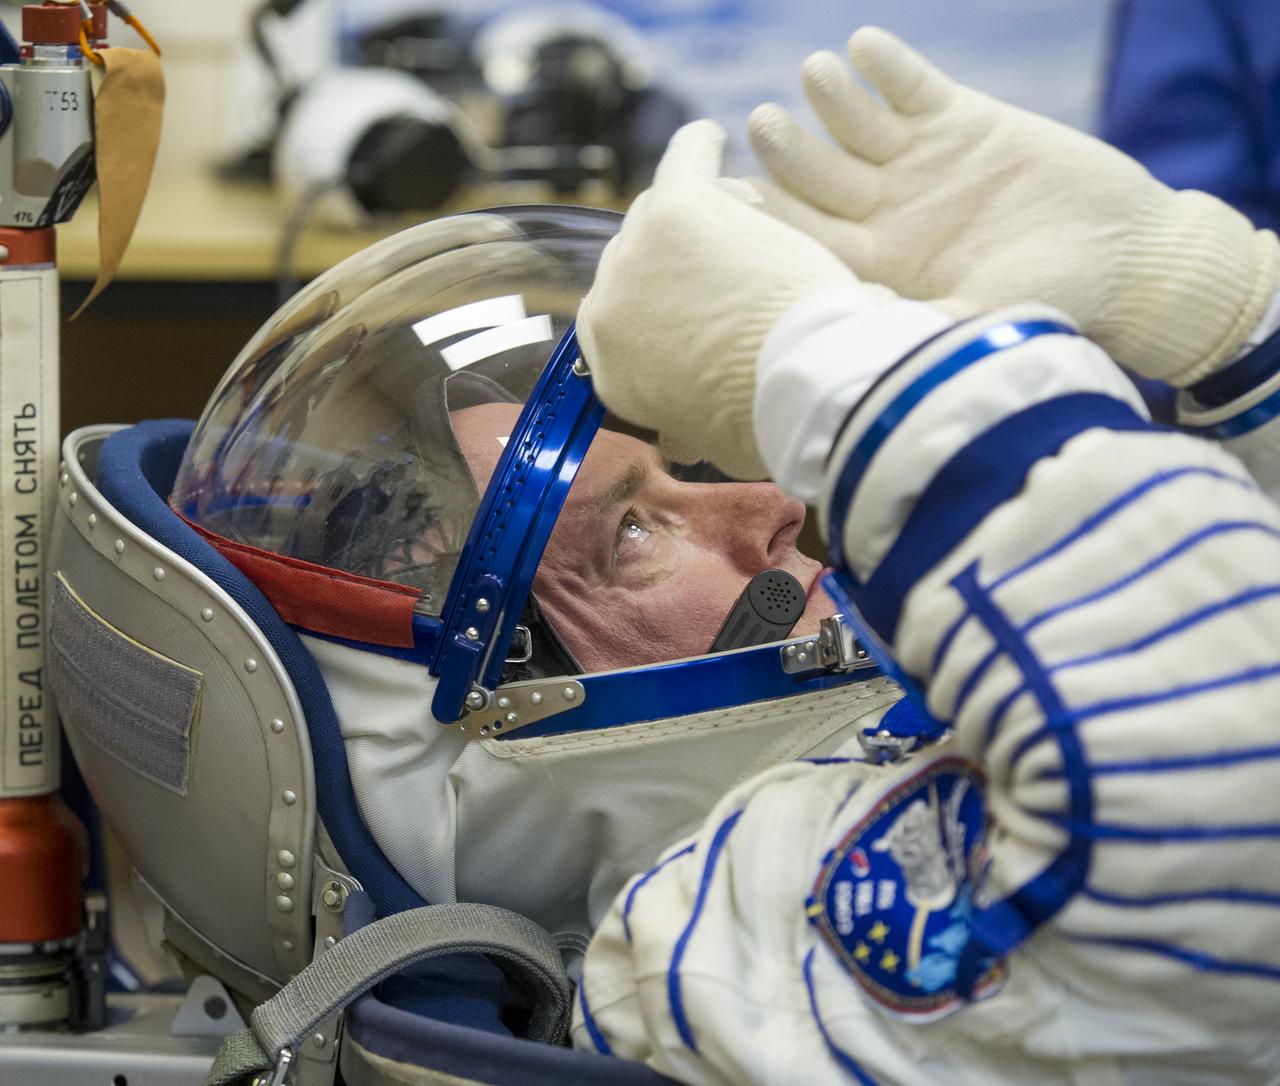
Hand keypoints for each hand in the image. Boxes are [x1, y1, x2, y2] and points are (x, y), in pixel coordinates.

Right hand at [577, 119, 883, 478]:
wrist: (799, 387)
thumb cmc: (769, 423)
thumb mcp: (711, 442)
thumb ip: (683, 425)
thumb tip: (677, 436)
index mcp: (612, 369)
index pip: (620, 322)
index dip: (659, 312)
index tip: (693, 309)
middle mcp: (610, 307)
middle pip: (635, 263)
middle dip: (677, 264)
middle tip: (728, 267)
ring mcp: (638, 254)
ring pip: (658, 213)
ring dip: (700, 213)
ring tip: (745, 215)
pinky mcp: (676, 208)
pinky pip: (683, 158)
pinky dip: (699, 148)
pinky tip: (716, 140)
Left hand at [748, 27, 1278, 386]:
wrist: (1125, 257)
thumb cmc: (1055, 304)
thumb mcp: (980, 324)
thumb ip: (921, 329)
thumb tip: (860, 360)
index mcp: (878, 265)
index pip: (811, 240)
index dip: (776, 220)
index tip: (738, 200)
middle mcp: (886, 214)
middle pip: (822, 178)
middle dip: (793, 152)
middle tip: (763, 125)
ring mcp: (918, 164)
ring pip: (859, 126)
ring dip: (835, 100)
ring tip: (814, 73)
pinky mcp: (961, 121)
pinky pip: (914, 86)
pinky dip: (891, 67)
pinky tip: (866, 45)